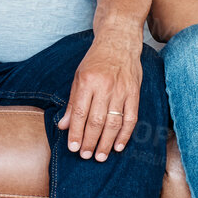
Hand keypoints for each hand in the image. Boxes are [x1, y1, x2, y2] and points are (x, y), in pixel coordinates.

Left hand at [57, 34, 142, 160]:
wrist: (119, 40)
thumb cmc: (96, 59)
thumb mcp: (79, 76)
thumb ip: (73, 102)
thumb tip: (64, 126)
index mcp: (87, 81)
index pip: (80, 113)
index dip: (76, 133)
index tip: (73, 148)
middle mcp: (105, 87)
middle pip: (96, 121)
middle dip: (90, 142)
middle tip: (85, 155)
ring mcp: (121, 90)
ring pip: (113, 123)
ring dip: (106, 143)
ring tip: (99, 156)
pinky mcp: (134, 93)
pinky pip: (131, 118)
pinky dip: (125, 134)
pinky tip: (118, 146)